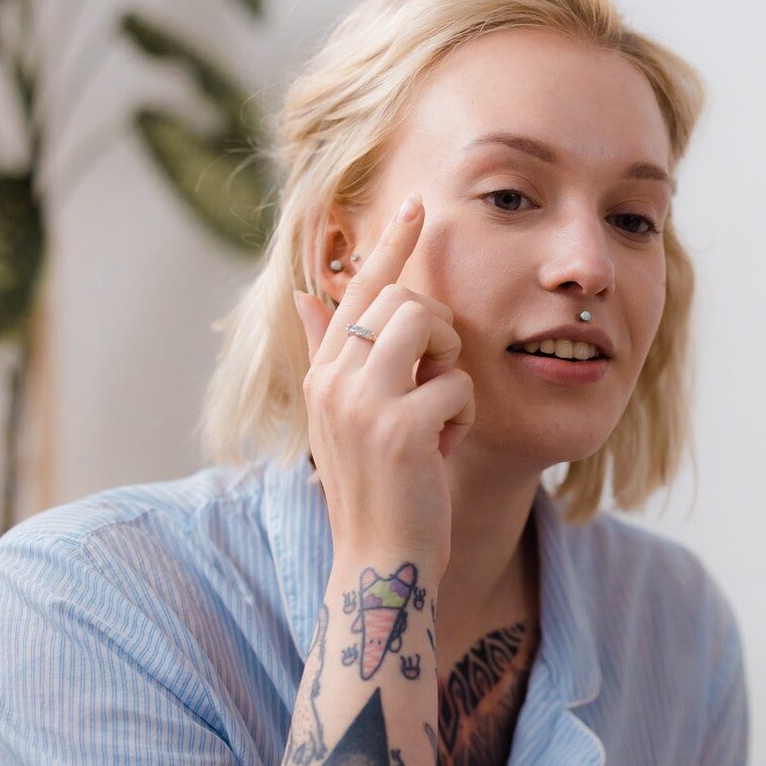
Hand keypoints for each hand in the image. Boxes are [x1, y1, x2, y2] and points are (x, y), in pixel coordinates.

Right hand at [292, 193, 472, 570]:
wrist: (380, 560)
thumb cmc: (375, 486)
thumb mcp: (345, 416)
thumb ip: (329, 353)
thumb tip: (304, 292)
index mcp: (324, 373)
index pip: (357, 290)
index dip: (391, 245)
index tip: (417, 205)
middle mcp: (334, 380)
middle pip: (402, 300)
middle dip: (437, 329)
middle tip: (436, 377)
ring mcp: (363, 402)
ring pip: (427, 327)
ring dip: (448, 365)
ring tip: (436, 411)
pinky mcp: (401, 428)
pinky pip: (457, 384)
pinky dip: (461, 417)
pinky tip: (442, 450)